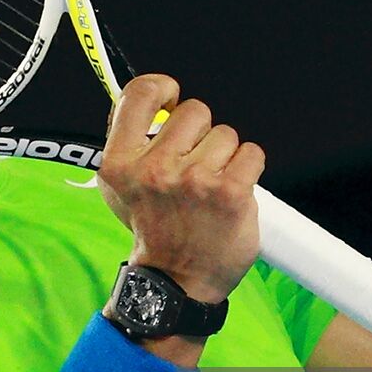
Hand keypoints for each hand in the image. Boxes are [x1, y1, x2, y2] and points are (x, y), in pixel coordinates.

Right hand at [97, 74, 264, 303]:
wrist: (176, 283)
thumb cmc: (152, 228)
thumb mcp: (118, 187)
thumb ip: (125, 140)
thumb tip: (147, 97)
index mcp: (120, 163)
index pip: (140, 94)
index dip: (162, 87)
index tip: (171, 97)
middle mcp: (155, 169)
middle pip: (195, 111)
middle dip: (200, 133)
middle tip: (193, 166)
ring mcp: (194, 181)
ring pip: (226, 134)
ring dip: (224, 156)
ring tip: (211, 187)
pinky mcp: (231, 193)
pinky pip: (252, 153)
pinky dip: (248, 168)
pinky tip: (233, 191)